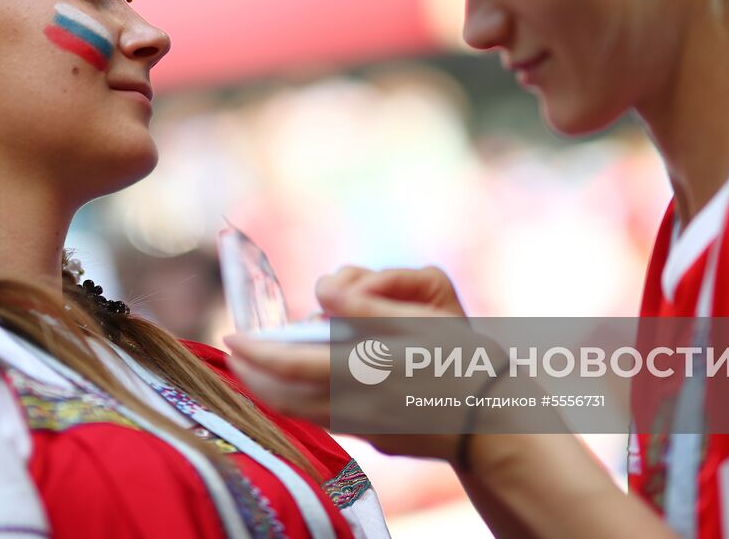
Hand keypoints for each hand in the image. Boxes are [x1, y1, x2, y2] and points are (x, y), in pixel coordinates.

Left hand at [225, 264, 474, 459]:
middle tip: (237, 357)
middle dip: (254, 376)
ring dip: (274, 390)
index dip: (256, 352)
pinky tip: (305, 386)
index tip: (233, 338)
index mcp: (362, 371)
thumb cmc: (461, 360)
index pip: (289, 364)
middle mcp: (354, 405)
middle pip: (284, 397)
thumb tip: (323, 291)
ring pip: (301, 411)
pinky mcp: (377, 436)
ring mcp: (365, 426)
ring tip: (260, 371)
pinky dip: (302, 401)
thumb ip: (364, 303)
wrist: (495, 420)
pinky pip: (324, 418)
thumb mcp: (417, 318)